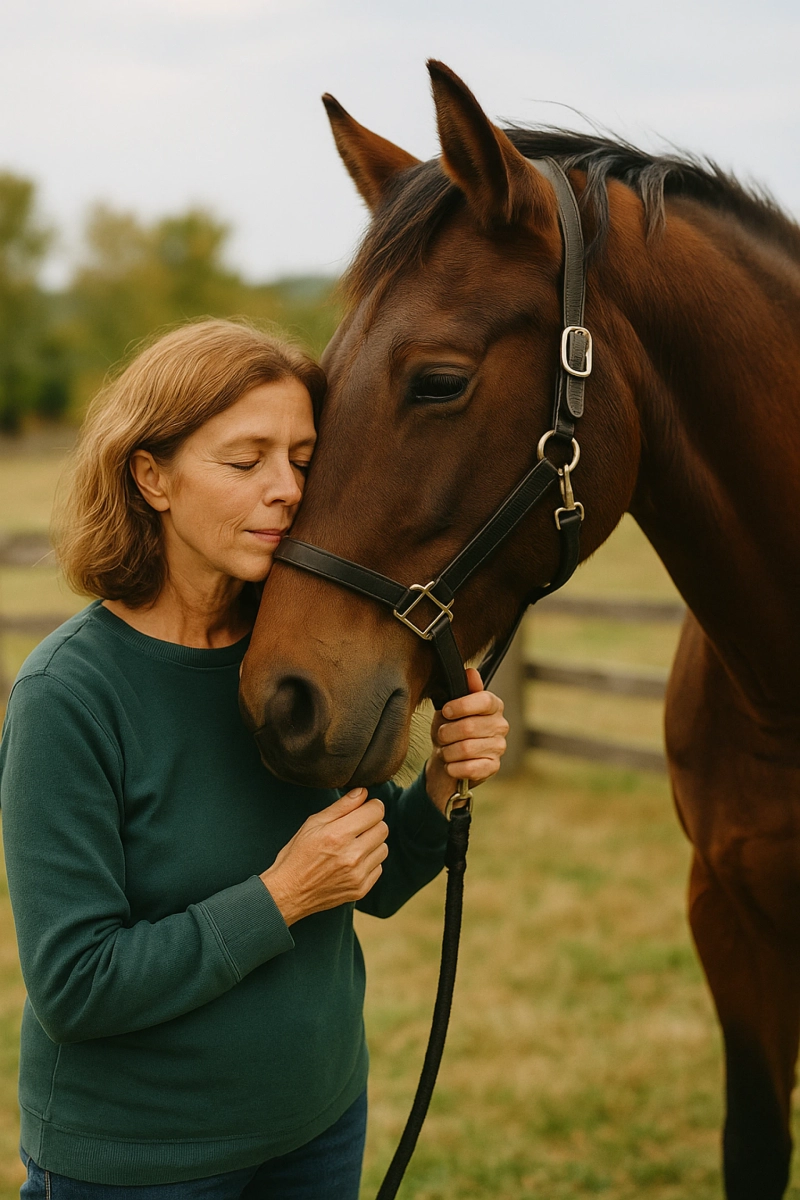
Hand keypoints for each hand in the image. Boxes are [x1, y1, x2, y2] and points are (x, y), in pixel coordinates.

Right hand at [260, 789, 388, 924]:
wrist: (289, 892)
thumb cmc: (297, 855)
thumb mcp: (313, 824)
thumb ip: (341, 806)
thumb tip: (363, 792)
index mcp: (338, 835)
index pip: (376, 811)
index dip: (372, 806)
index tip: (365, 808)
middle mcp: (352, 855)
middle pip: (383, 828)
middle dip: (372, 823)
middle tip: (357, 827)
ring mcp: (358, 875)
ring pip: (383, 848)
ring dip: (373, 844)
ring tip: (354, 846)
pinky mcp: (361, 889)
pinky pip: (379, 868)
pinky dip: (369, 863)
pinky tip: (352, 862)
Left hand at [425, 668, 508, 811]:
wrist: (447, 760)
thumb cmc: (450, 729)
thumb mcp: (450, 707)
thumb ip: (461, 690)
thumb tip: (471, 672)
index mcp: (493, 705)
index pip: (484, 700)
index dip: (462, 706)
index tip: (446, 711)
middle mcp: (501, 725)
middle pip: (469, 727)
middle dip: (446, 733)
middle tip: (440, 736)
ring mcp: (499, 747)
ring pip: (465, 749)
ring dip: (447, 752)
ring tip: (445, 750)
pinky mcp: (493, 767)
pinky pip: (469, 768)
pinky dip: (453, 767)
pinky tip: (451, 765)